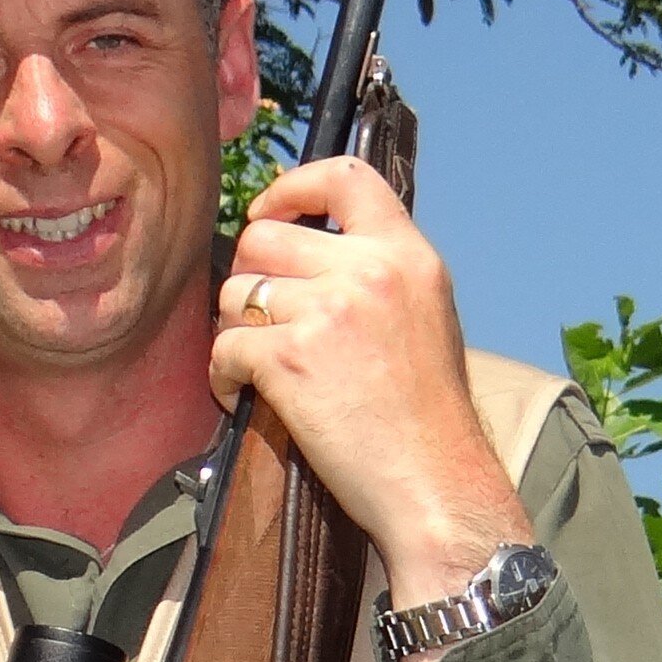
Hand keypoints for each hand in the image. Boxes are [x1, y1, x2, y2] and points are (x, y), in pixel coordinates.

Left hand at [210, 156, 533, 602]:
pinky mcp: (291, 359)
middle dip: (248, 274)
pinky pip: (225, 346)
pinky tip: (241, 396)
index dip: (292, 186)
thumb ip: (379, 275)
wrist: (437, 484)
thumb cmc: (430, 419)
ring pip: (236, 292)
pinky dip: (223, 376)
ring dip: (233, 329)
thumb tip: (311, 254)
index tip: (270, 210)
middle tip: (256, 315)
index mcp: (409, 255)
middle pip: (266, 235)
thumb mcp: (427, 317)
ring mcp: (329, 312)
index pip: (345, 178)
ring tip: (253, 364)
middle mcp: (370, 272)